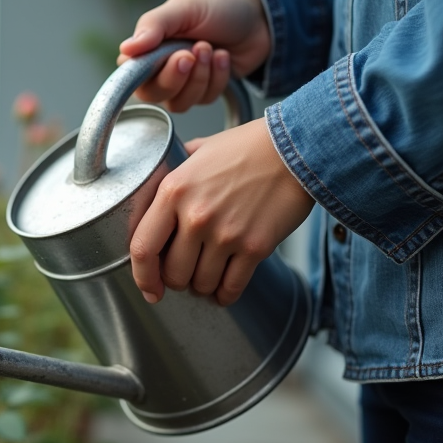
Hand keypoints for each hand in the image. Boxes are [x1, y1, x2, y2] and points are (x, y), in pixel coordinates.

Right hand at [117, 0, 270, 111]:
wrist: (260, 17)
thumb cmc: (219, 6)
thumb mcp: (184, 8)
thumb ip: (153, 26)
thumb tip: (126, 49)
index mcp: (148, 48)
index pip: (130, 75)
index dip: (148, 73)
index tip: (173, 55)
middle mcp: (160, 69)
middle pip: (154, 95)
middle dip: (177, 77)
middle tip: (195, 51)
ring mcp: (183, 83)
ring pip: (180, 102)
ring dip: (200, 77)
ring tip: (213, 49)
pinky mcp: (205, 91)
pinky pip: (204, 100)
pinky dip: (217, 78)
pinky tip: (224, 57)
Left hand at [129, 118, 314, 305]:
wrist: (300, 148)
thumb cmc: (249, 147)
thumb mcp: (200, 150)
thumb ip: (176, 169)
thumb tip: (160, 180)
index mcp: (173, 191)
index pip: (142, 248)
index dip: (142, 277)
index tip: (149, 288)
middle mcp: (196, 216)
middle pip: (173, 273)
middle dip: (177, 280)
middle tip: (186, 273)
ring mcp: (226, 234)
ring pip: (202, 284)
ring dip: (203, 286)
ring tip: (208, 276)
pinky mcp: (255, 247)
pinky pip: (231, 287)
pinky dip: (226, 295)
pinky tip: (224, 290)